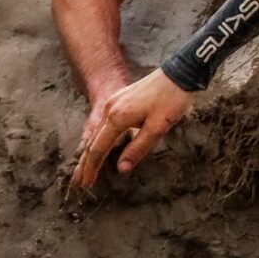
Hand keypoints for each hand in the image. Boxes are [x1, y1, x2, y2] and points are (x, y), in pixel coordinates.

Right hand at [71, 69, 192, 188]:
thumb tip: (121, 168)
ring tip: (85, 169)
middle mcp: (110, 109)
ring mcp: (113, 103)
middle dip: (87, 163)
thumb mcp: (157, 128)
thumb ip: (138, 149)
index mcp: (118, 117)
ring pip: (97, 132)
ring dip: (91, 152)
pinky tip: (98, 147)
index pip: (99, 148)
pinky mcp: (119, 100)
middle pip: (94, 141)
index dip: (92, 168)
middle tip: (80, 183)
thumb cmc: (171, 100)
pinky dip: (97, 139)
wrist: (178, 74)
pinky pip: (103, 124)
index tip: (87, 184)